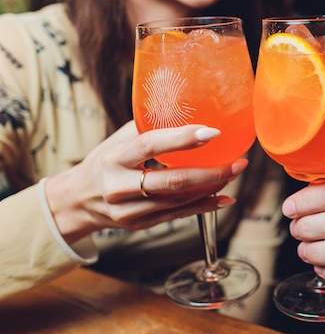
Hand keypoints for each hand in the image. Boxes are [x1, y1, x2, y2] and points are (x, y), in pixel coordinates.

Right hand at [46, 121, 246, 243]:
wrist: (77, 201)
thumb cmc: (104, 162)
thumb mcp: (117, 140)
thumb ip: (148, 128)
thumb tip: (188, 109)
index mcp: (114, 157)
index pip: (151, 145)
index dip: (183, 139)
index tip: (213, 132)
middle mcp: (120, 186)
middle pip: (173, 181)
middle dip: (212, 172)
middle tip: (238, 161)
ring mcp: (131, 210)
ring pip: (180, 201)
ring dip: (213, 187)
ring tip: (234, 172)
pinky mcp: (141, 224)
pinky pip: (179, 215)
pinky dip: (205, 206)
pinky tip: (225, 197)